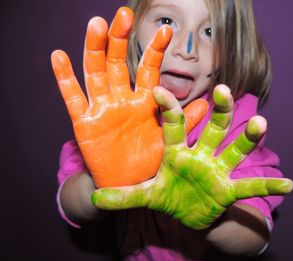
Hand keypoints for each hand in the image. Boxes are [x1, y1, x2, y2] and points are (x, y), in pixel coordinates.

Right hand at [51, 7, 206, 187]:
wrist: (129, 185)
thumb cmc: (150, 161)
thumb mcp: (169, 139)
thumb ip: (183, 121)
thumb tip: (206, 104)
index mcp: (143, 101)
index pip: (147, 69)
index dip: (155, 50)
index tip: (167, 31)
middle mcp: (121, 99)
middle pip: (117, 63)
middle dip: (120, 39)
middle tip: (123, 14)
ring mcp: (101, 108)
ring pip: (95, 73)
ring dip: (94, 49)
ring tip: (97, 24)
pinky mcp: (84, 123)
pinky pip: (73, 98)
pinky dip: (65, 78)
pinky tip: (59, 56)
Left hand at [91, 85, 292, 229]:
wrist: (186, 213)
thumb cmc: (167, 196)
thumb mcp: (146, 195)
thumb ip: (124, 196)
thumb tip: (95, 198)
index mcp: (177, 151)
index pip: (173, 126)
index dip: (168, 109)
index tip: (160, 90)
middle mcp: (200, 155)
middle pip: (212, 128)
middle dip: (218, 111)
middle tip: (223, 90)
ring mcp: (216, 170)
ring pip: (234, 149)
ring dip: (248, 138)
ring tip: (261, 123)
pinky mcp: (228, 189)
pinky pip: (249, 187)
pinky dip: (268, 186)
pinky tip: (289, 184)